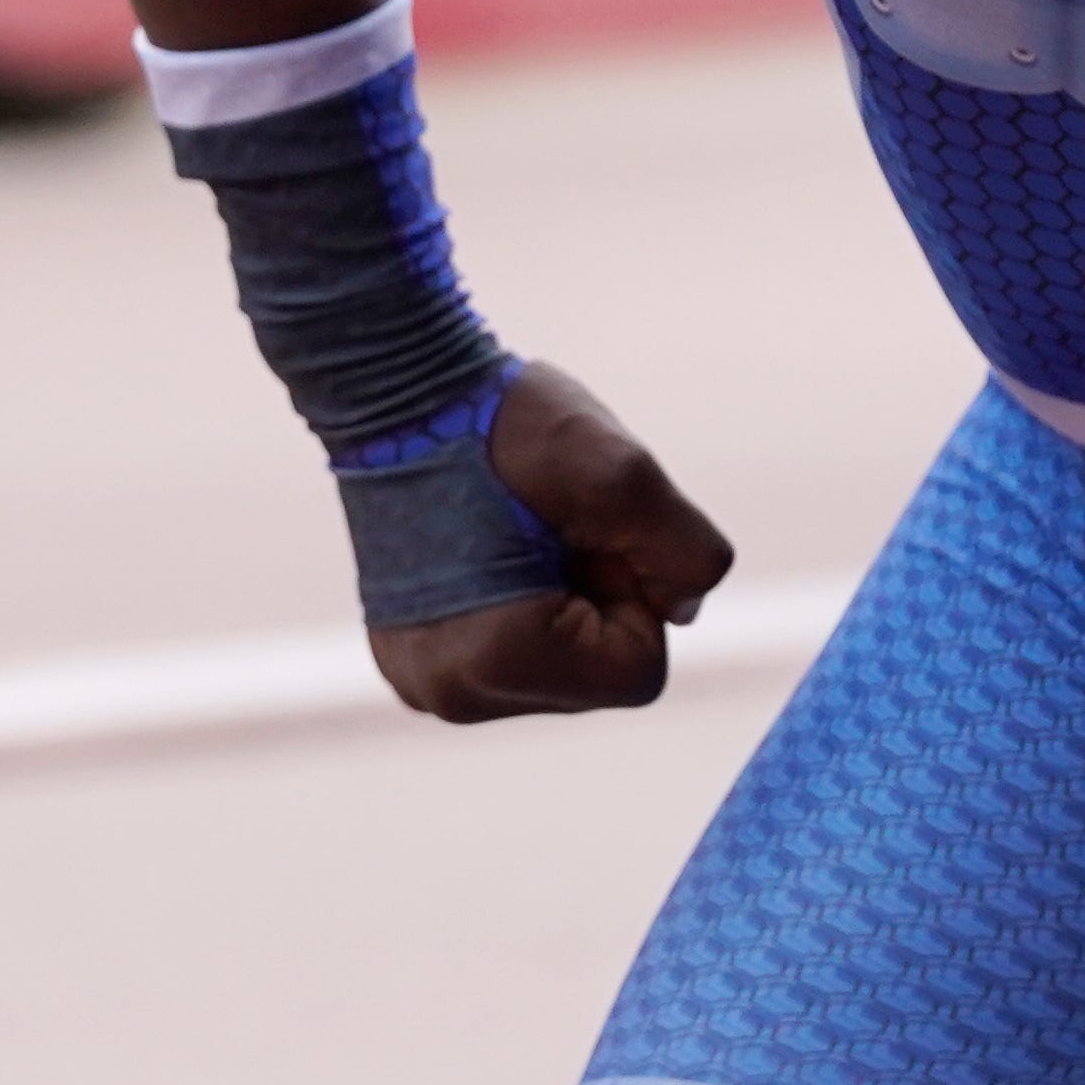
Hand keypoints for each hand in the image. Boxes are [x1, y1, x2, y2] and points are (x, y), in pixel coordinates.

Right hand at [366, 360, 737, 720]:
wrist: (394, 390)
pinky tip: (481, 548)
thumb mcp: (624, 475)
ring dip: (557, 599)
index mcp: (498, 663)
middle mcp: (454, 695)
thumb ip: (690, 556)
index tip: (574, 531)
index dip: (630, 589)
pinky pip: (511, 654)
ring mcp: (425, 684)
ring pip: (557, 666)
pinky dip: (517, 603)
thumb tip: (680, 612)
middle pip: (594, 676)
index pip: (639, 672)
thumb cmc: (500, 423)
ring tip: (506, 531)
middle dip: (593, 598)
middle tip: (538, 524)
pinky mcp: (412, 661)